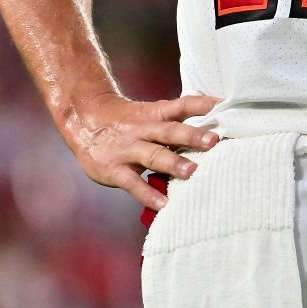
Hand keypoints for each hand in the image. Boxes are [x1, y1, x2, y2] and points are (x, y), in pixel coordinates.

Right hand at [61, 92, 221, 213]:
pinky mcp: (113, 169)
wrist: (83, 120)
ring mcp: (127, 148)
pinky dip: (147, 193)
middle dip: (192, 135)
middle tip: (214, 140)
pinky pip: (132, 182)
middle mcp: (143, 129)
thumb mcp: (149, 116)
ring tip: (193, 171)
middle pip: (170, 130)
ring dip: (173, 162)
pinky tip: (163, 203)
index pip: (181, 105)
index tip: (223, 104)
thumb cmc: (127, 123)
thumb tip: (212, 135)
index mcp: (154, 114)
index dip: (201, 104)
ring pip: (152, 154)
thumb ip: (175, 126)